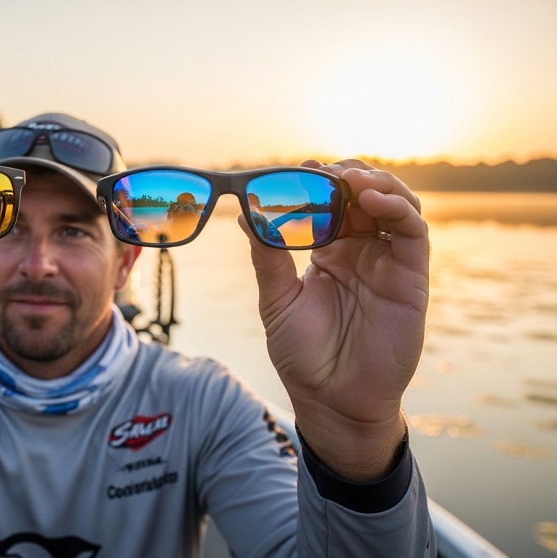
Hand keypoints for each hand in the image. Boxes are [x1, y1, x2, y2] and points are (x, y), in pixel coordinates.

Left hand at [242, 159, 428, 480]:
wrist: (331, 400)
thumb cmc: (303, 355)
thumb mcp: (277, 300)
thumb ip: (267, 256)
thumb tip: (244, 214)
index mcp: (329, 253)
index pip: (330, 204)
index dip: (318, 183)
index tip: (296, 169)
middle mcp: (362, 252)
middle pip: (364, 197)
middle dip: (346, 176)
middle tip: (322, 170)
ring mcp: (389, 263)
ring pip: (395, 205)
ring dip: (375, 183)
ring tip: (349, 179)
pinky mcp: (412, 278)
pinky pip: (412, 233)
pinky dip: (397, 208)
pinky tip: (372, 200)